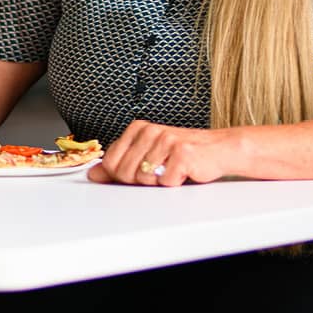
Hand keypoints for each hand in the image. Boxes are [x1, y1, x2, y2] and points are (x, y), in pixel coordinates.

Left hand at [88, 119, 237, 186]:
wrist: (219, 149)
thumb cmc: (182, 153)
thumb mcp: (148, 154)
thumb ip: (120, 163)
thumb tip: (93, 175)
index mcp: (137, 128)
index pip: (111, 161)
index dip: (119, 176)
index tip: (134, 175)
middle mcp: (150, 131)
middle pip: (125, 172)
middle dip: (139, 181)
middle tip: (157, 174)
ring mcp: (166, 141)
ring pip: (144, 179)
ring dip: (159, 183)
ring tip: (171, 171)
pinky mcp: (182, 154)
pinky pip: (166, 182)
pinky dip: (175, 183)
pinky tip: (184, 172)